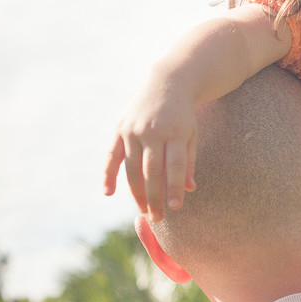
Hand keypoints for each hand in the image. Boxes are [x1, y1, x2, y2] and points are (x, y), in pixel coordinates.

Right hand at [103, 82, 197, 221]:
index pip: (175, 164)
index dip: (174, 186)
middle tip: (157, 218)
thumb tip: (189, 189)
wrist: (166, 83)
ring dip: (136, 192)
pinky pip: (111, 156)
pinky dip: (108, 174)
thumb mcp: (192, 134)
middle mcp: (153, 131)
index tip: (175, 207)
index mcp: (176, 132)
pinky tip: (108, 192)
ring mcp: (134, 130)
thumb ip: (189, 161)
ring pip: (132, 167)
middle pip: (152, 170)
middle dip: (154, 196)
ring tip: (143, 210)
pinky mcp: (120, 129)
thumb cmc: (182, 115)